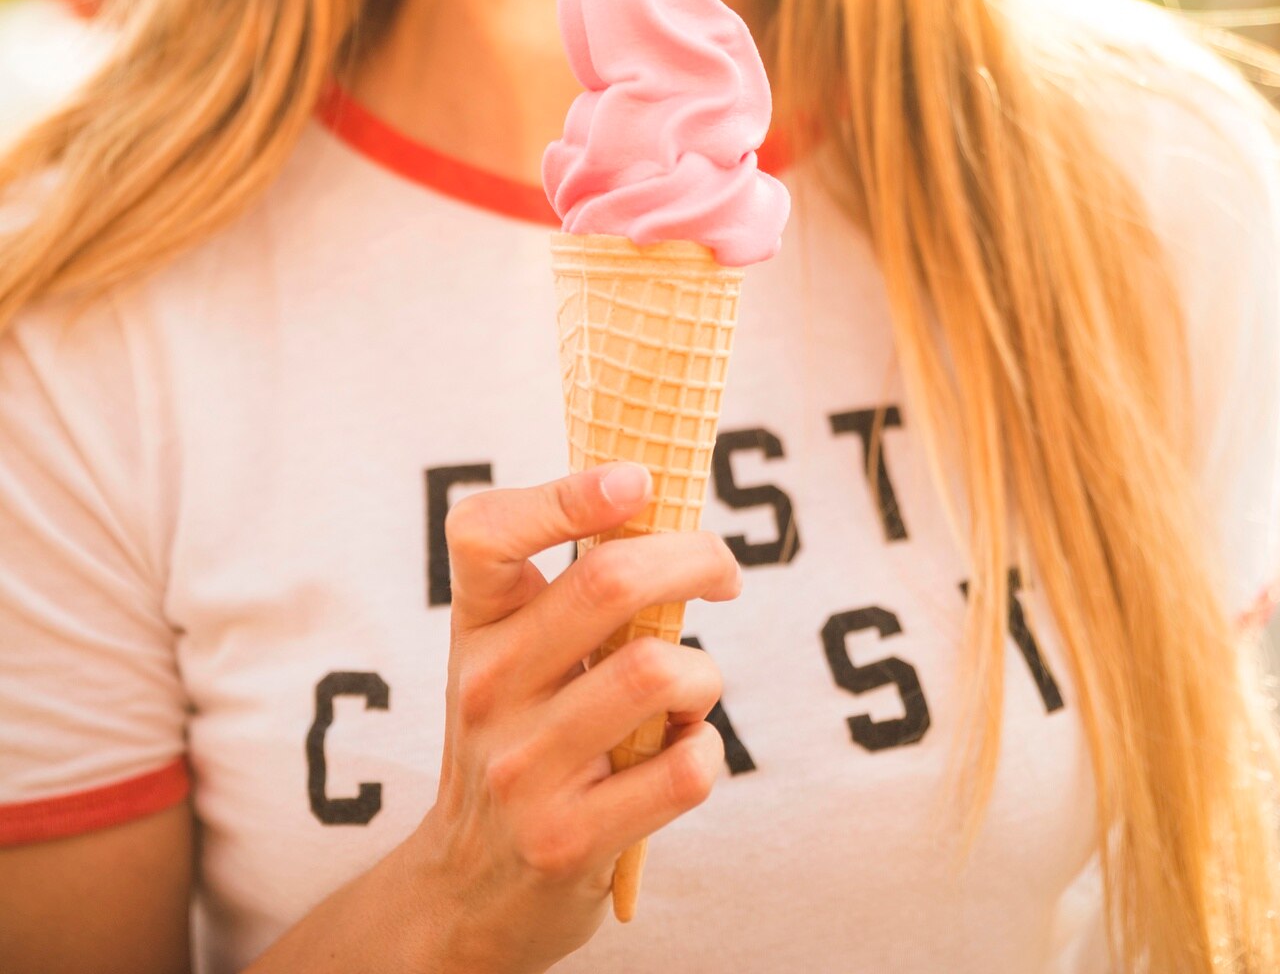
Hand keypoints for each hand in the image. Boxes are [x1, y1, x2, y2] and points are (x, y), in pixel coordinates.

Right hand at [406, 462, 741, 972]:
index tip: (639, 481)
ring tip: (693, 688)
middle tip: (724, 572)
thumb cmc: (517, 739)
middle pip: (609, 582)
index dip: (565, 492)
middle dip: (696, 558)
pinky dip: (706, 749)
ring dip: (704, 674)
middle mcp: (486, 688)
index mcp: (475, 626)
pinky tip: (683, 752)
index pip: (484, 531)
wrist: (465, 889)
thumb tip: (670, 507)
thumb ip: (569, 591)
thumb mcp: (511, 658)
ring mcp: (522, 768)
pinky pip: (684, 768)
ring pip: (658, 672)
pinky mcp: (568, 840)